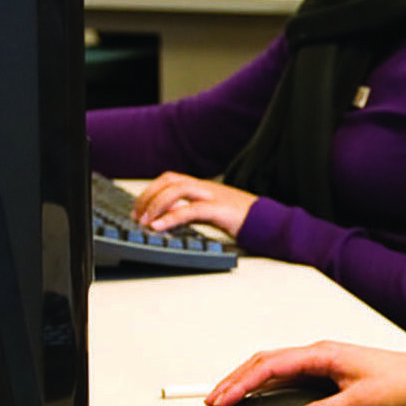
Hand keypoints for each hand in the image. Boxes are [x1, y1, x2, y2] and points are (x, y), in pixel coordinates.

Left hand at [133, 171, 257, 236]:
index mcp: (203, 186)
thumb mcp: (211, 212)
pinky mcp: (219, 209)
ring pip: (177, 190)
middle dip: (149, 195)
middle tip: (137, 215)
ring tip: (144, 221)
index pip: (171, 178)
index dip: (151, 190)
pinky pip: (190, 209)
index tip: (139, 208)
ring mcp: (212, 196)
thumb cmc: (242, 218)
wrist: (268, 221)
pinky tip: (159, 227)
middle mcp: (205, 187)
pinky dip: (170, 218)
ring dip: (155, 204)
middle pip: (170, 180)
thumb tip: (169, 217)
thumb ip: (191, 210)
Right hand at [206, 341, 405, 405]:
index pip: (270, 365)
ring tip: (226, 400)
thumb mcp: (359, 402)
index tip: (220, 398)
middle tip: (212, 400)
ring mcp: (320, 364)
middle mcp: (317, 355)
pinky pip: (287, 378)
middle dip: (235, 380)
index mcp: (321, 354)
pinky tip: (258, 401)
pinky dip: (266, 388)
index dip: (241, 382)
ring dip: (248, 383)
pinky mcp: (326, 376)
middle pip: (265, 363)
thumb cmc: (398, 383)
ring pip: (274, 370)